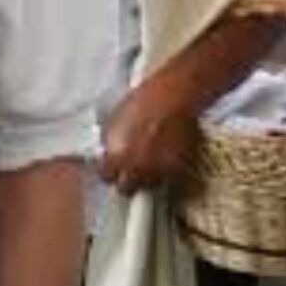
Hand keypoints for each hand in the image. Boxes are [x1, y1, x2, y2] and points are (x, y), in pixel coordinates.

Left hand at [98, 73, 200, 194]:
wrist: (172, 97)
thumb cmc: (140, 103)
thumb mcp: (114, 122)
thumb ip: (110, 144)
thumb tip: (107, 155)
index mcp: (115, 156)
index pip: (106, 176)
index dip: (109, 172)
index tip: (113, 168)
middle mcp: (135, 168)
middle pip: (126, 188)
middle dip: (126, 180)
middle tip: (130, 170)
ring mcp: (158, 170)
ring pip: (149, 184)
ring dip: (147, 177)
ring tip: (149, 163)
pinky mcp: (178, 169)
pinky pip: (169, 177)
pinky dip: (166, 171)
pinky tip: (165, 158)